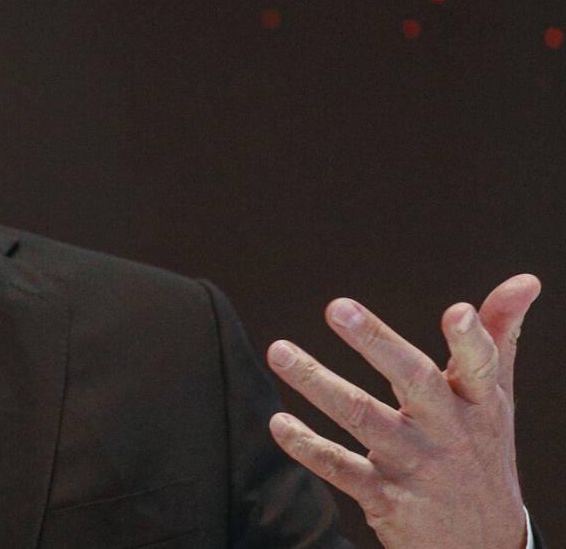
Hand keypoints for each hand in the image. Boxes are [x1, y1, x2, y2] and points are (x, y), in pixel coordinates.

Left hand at [266, 274, 540, 548]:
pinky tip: (279, 423)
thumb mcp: (496, 399)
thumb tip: (524, 280)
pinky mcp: (386, 497)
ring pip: (363, 418)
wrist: (483, 548)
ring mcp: (415, 464)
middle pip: (413, 381)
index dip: (471, 340)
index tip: (458, 311)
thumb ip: (499, 338)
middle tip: (336, 307)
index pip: (480, 366)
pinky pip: (341, 468)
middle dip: (375, 342)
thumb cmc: (480, 453)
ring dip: (317, 383)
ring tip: (280, 351)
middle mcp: (448, 431)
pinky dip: (308, 447)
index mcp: (478, 403)